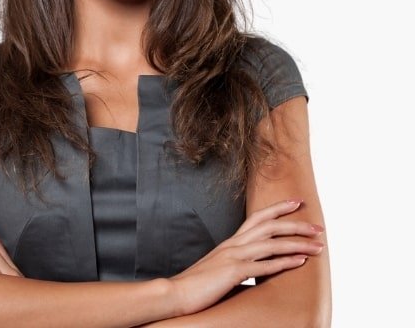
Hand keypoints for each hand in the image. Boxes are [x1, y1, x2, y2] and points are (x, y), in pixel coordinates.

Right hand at [167, 199, 324, 315]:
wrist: (176, 292)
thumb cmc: (199, 284)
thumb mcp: (221, 268)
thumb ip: (239, 264)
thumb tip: (255, 269)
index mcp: (231, 242)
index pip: (258, 217)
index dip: (278, 208)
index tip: (297, 202)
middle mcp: (234, 244)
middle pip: (269, 226)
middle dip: (296, 224)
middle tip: (318, 227)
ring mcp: (234, 256)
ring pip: (271, 244)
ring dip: (297, 243)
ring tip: (318, 246)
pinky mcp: (233, 272)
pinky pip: (264, 266)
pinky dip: (284, 262)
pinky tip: (300, 262)